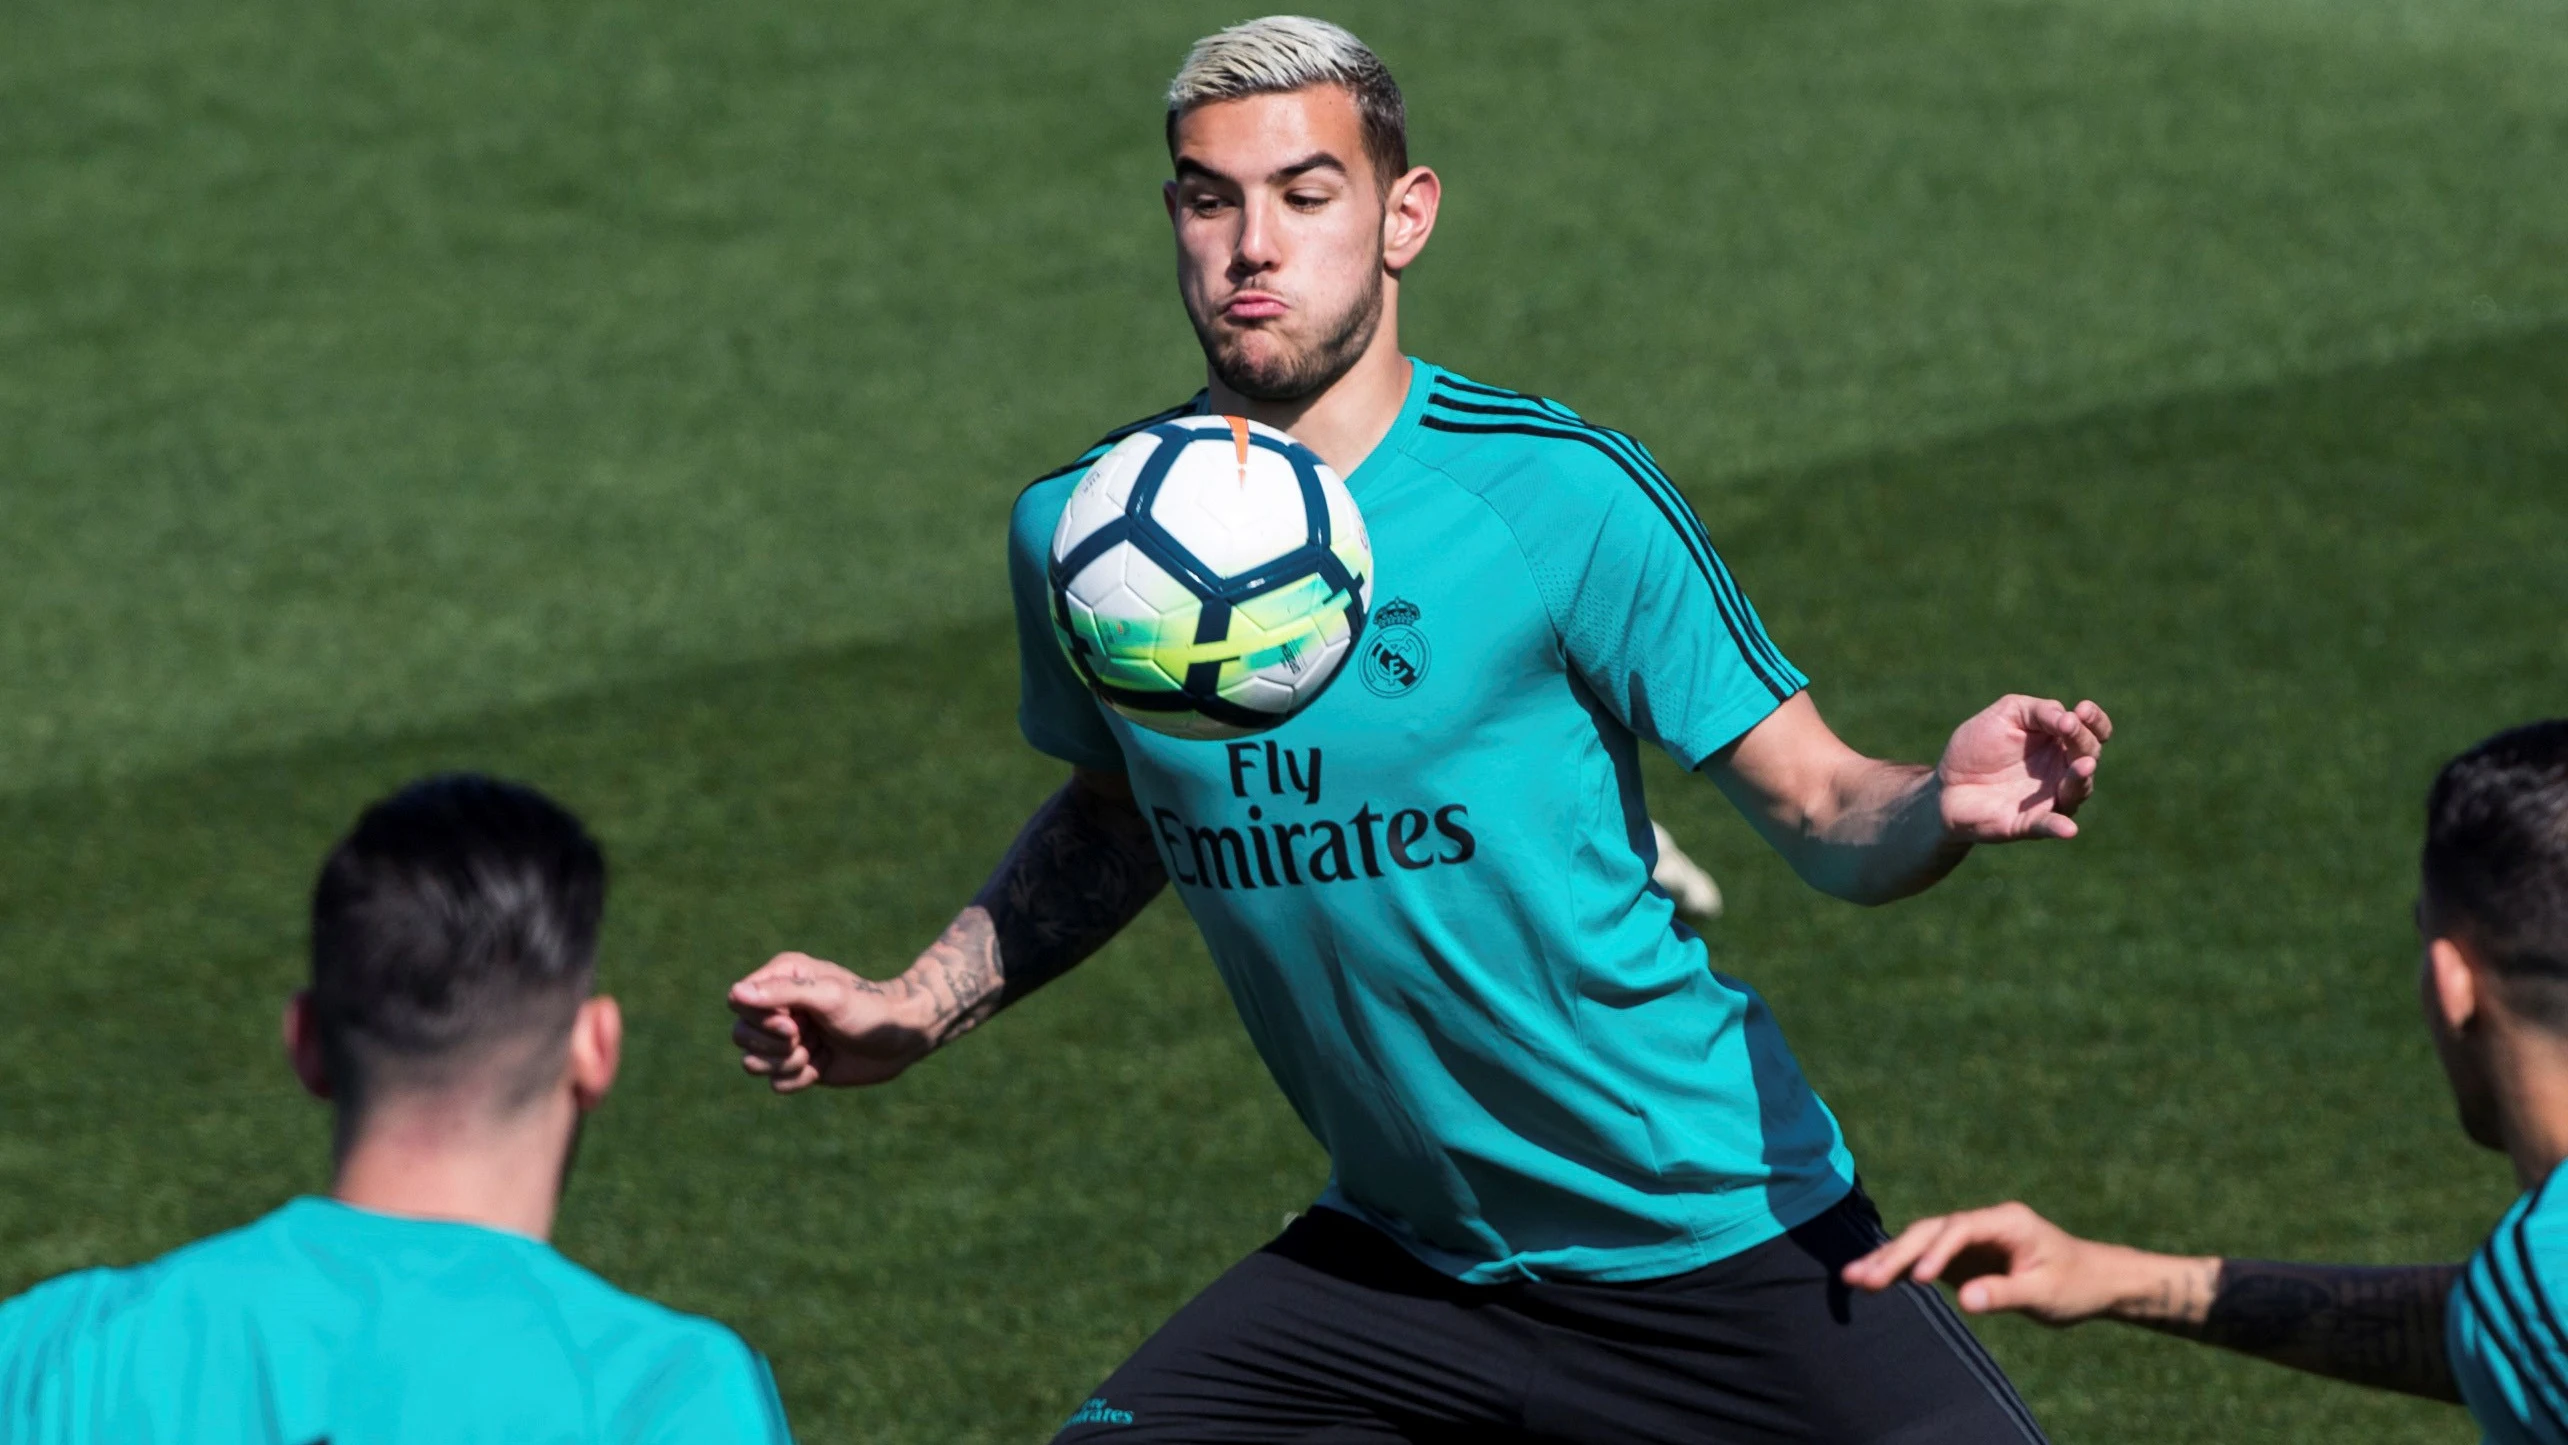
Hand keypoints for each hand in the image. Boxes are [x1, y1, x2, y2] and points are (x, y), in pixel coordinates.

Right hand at [727, 951, 936, 1092]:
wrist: (901, 1039)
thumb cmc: (868, 1008)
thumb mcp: (828, 996)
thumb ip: (782, 993)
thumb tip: (734, 993)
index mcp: (782, 977)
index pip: (738, 1002)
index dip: (760, 1020)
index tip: (793, 1023)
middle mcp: (778, 1006)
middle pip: (740, 1035)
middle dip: (774, 1046)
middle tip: (808, 1037)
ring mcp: (786, 1038)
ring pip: (754, 1063)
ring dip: (787, 1063)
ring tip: (817, 1051)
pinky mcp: (797, 1064)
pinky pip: (776, 1083)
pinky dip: (799, 1079)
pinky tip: (823, 1065)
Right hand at [1842, 1201, 2160, 1325]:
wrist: (2093, 1280)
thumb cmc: (2075, 1284)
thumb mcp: (2046, 1293)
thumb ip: (2005, 1294)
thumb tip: (1964, 1299)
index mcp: (2005, 1221)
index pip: (1960, 1228)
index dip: (1936, 1251)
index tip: (1918, 1279)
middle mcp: (1981, 1223)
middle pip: (1929, 1232)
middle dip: (1895, 1254)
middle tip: (1862, 1278)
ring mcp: (1968, 1239)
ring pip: (1919, 1242)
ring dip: (1887, 1259)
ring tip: (1851, 1279)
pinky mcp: (1962, 1258)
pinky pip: (1923, 1259)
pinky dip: (1897, 1269)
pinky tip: (1868, 1280)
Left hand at [1936, 695, 2111, 842]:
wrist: (1946, 784)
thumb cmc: (1978, 746)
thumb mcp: (2006, 714)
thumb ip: (2038, 710)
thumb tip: (2068, 718)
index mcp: (2060, 742)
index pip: (2093, 731)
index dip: (2095, 721)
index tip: (2083, 709)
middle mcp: (2063, 771)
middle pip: (2088, 755)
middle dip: (2082, 740)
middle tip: (2068, 727)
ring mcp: (2050, 798)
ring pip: (2076, 790)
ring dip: (2080, 778)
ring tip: (2083, 765)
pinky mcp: (2029, 824)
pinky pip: (2048, 826)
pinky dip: (2059, 827)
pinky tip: (2068, 829)